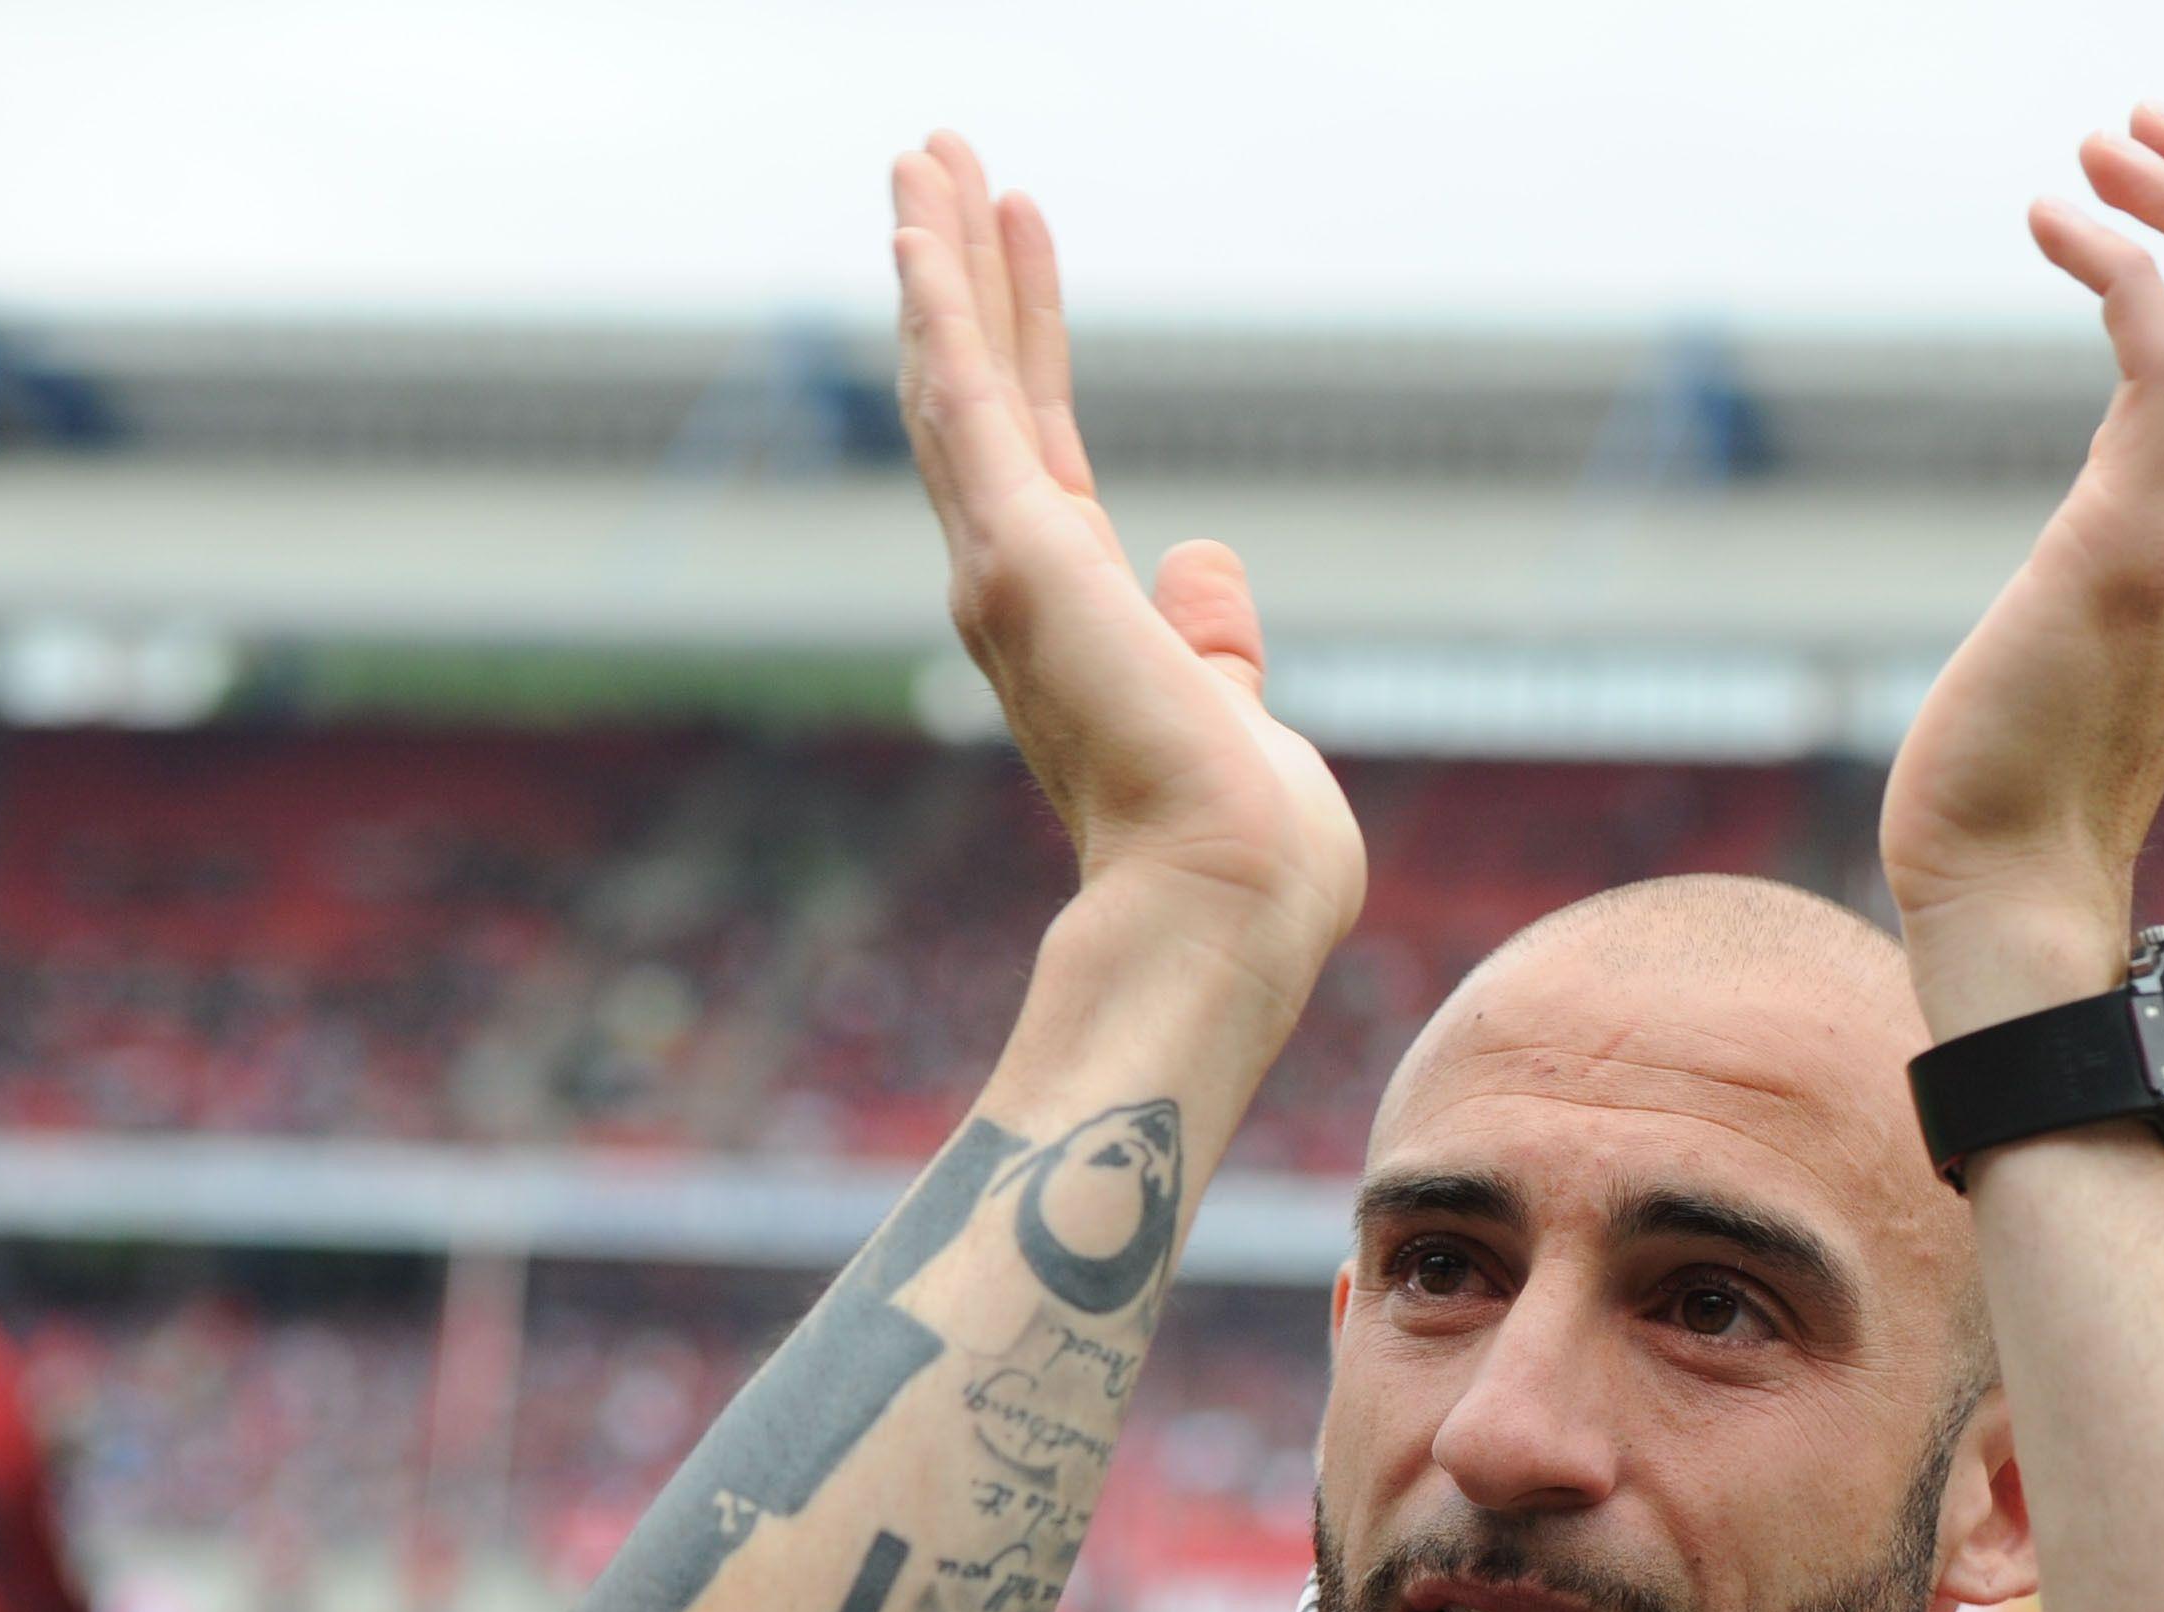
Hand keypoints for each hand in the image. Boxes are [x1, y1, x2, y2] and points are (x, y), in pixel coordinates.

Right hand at [889, 135, 1365, 993]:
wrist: (1226, 902)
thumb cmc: (1244, 849)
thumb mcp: (1234, 710)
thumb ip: (1208, 636)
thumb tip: (1203, 560)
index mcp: (1073, 617)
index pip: (1038, 446)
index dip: (1024, 337)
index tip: (1014, 239)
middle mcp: (1018, 589)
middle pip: (976, 395)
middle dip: (957, 274)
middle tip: (933, 161)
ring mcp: (1006, 575)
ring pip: (958, 382)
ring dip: (938, 264)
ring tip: (923, 156)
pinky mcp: (1019, 561)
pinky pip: (969, 409)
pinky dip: (941, 314)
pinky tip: (920, 229)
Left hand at [1880, 109, 2163, 1026]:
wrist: (2007, 893)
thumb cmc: (2022, 783)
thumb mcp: (2097, 636)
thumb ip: (2127, 555)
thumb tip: (2103, 520)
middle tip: (2146, 123)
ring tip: (2098, 148)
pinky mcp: (2127, 545)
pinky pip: (2162, 355)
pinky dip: (2115, 263)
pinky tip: (2047, 224)